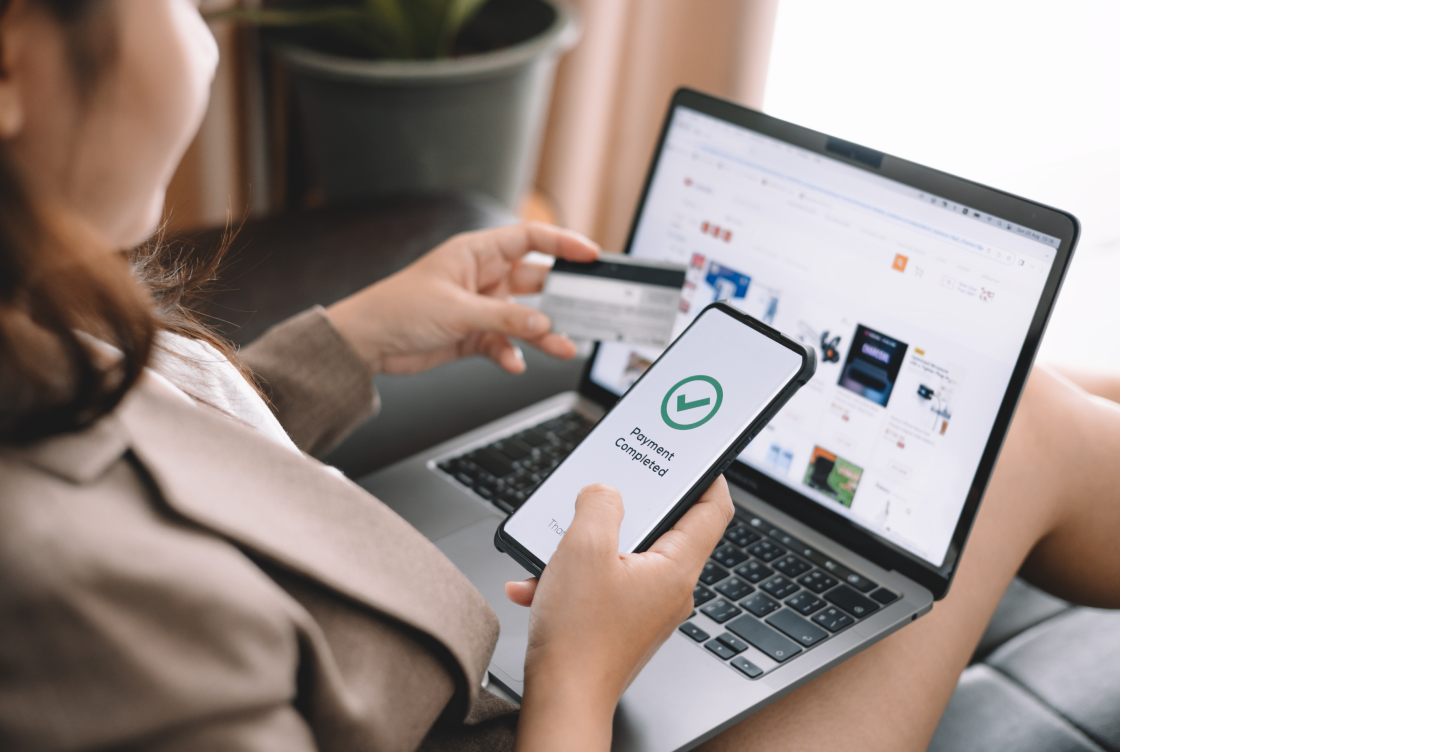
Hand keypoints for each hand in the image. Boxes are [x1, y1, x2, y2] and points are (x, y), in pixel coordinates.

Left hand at [325, 222, 599, 375]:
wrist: (365, 343)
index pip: (530, 240)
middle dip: (560, 297)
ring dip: (542, 333)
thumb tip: (542, 323)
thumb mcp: (457, 310)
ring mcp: (480, 307)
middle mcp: (483, 277)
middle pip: (535, 282)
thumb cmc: (396, 308)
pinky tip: (513, 363)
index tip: (590, 255)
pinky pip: (505, 342)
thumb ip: (504, 317)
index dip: (563, 244)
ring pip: (524, 318)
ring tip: (561, 347)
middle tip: (585, 309)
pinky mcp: (474, 335)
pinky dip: (512, 353)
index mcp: (477, 253)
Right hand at [505, 479, 733, 750]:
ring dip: (587, 545)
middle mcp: (670, 590)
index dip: (706, 475)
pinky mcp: (621, 624)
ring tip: (558, 543)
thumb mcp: (584, 549)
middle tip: (607, 488)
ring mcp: (646, 609)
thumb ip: (599, 504)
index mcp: (677, 568)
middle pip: (664, 528)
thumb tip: (604, 491)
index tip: (691, 455)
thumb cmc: (578, 639)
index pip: (714, 509)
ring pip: (624, 556)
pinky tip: (539, 582)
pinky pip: (603, 584)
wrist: (561, 702)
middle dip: (627, 507)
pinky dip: (572, 577)